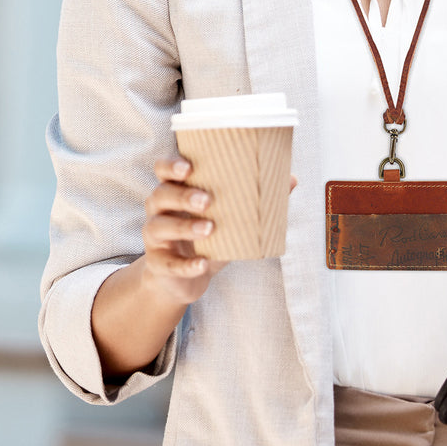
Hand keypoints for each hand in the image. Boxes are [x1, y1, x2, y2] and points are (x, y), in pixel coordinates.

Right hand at [141, 158, 297, 305]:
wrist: (184, 280)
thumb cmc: (208, 240)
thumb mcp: (231, 220)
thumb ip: (256, 200)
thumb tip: (291, 179)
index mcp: (175, 192)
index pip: (164, 170)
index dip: (172, 165)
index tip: (189, 166)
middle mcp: (160, 211)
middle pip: (160, 195)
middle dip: (182, 195)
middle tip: (208, 200)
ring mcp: (155, 238)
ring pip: (159, 227)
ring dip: (184, 226)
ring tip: (209, 228)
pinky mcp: (158, 264)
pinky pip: (167, 263)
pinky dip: (186, 264)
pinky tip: (202, 264)